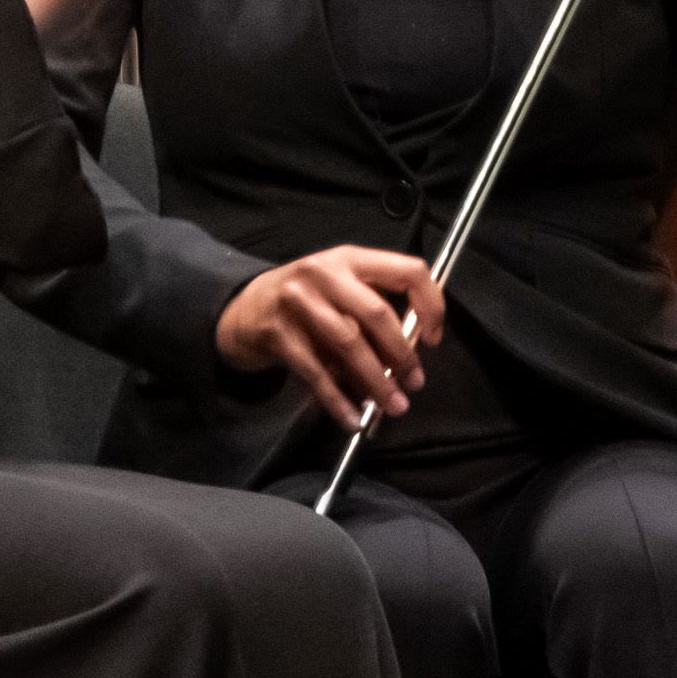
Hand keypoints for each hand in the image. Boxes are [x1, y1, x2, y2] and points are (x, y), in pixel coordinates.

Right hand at [217, 243, 437, 426]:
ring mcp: (297, 301)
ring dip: (376, 380)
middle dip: (402, 354)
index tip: (433, 338)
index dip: (429, 305)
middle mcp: (324, 273)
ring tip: (393, 405)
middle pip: (376, 313)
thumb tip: (410, 355)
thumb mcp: (339, 289)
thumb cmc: (305, 301)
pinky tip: (353, 418)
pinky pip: (316, 372)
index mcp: (350, 259)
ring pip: (348, 344)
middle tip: (415, 383)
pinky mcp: (277, 332)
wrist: (243, 309)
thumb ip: (373, 310)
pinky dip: (338, 400)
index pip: (407, 270)